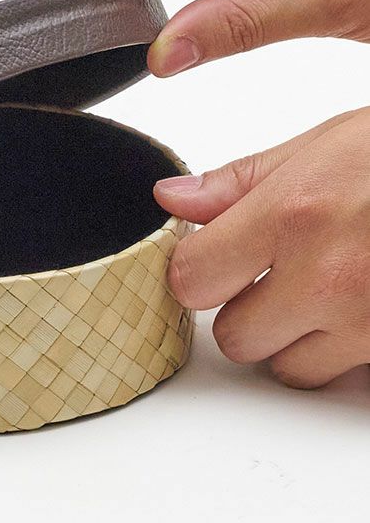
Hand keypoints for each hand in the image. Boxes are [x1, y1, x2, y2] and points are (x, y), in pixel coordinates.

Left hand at [153, 107, 369, 387]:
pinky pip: (348, 379)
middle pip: (234, 336)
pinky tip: (365, 305)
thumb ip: (240, 182)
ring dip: (294, 338)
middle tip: (277, 274)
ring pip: (288, 368)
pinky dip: (345, 351)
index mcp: (295, 214)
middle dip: (246, 309)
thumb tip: (171, 199)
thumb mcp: (328, 144)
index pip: (191, 278)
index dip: (197, 270)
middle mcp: (330, 277)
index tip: (211, 259)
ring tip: (328, 289)